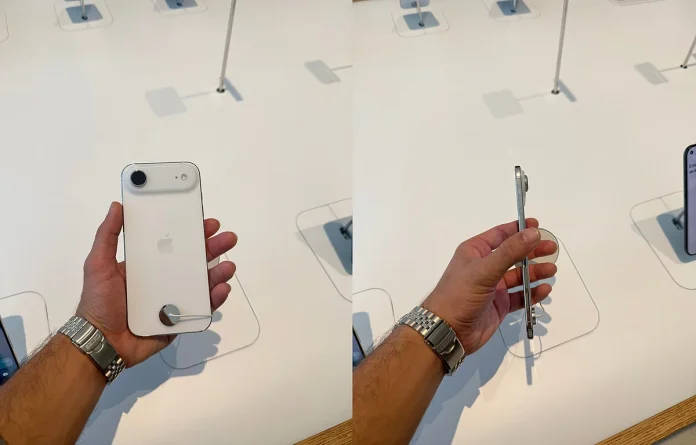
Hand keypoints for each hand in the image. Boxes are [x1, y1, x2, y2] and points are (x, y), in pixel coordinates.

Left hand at [76, 202, 237, 366]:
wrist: (101, 342)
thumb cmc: (99, 302)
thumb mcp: (98, 264)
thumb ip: (107, 236)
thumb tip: (116, 206)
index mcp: (150, 265)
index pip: (176, 244)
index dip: (193, 232)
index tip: (208, 223)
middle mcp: (165, 280)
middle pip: (195, 260)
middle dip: (214, 248)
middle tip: (229, 238)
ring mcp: (175, 300)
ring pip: (203, 283)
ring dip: (219, 273)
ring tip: (229, 267)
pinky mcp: (180, 320)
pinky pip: (202, 309)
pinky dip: (214, 300)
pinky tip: (221, 290)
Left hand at [422, 219, 556, 354]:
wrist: (448, 331)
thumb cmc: (460, 294)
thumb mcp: (485, 269)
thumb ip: (510, 251)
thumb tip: (533, 232)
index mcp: (475, 252)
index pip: (500, 234)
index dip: (519, 229)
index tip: (538, 226)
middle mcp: (484, 267)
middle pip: (513, 254)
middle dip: (532, 251)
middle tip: (552, 248)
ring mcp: (493, 287)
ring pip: (518, 275)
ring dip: (535, 272)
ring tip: (551, 270)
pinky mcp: (499, 305)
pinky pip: (520, 296)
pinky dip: (532, 293)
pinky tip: (544, 290)